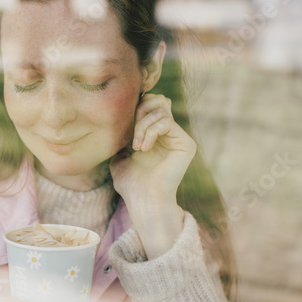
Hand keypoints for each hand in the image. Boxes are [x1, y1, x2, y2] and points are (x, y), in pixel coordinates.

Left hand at [109, 92, 193, 257]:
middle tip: (131, 132)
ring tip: (136, 146)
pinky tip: (143, 148)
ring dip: (143, 125)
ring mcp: (179, 138)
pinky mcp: (186, 144)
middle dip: (140, 111)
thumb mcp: (119, 157)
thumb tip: (115, 124)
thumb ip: (121, 138)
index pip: (150, 104)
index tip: (124, 126)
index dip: (136, 107)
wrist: (143, 200)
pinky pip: (167, 123)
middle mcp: (170, 133)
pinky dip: (151, 131)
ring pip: (161, 110)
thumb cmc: (130, 183)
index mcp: (156, 133)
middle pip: (159, 100)